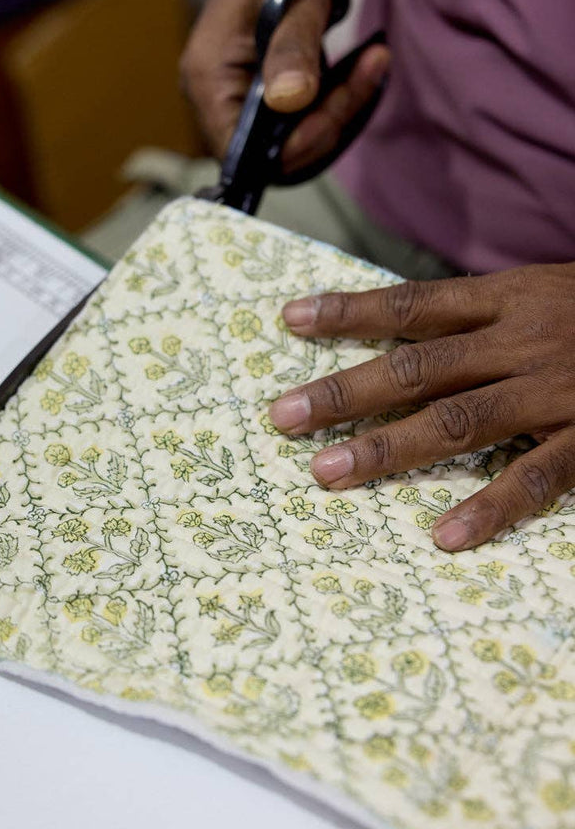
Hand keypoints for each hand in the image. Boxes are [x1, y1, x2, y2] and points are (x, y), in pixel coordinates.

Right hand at [180, 0, 388, 170]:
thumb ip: (293, 49)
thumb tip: (289, 102)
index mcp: (208, 79)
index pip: (241, 152)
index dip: (290, 147)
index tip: (335, 110)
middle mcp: (215, 95)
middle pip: (271, 151)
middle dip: (325, 124)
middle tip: (367, 73)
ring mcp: (238, 95)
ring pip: (292, 139)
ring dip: (338, 111)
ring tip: (373, 62)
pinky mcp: (262, 90)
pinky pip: (299, 119)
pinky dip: (334, 101)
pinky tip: (362, 66)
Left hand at [268, 265, 574, 549]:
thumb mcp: (553, 292)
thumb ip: (490, 314)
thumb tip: (414, 333)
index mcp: (513, 297)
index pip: (414, 303)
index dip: (350, 310)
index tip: (290, 320)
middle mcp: (525, 339)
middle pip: (418, 366)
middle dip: (346, 391)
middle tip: (282, 416)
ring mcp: (559, 390)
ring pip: (460, 420)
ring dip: (389, 448)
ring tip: (327, 474)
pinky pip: (540, 477)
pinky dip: (493, 506)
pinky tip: (446, 536)